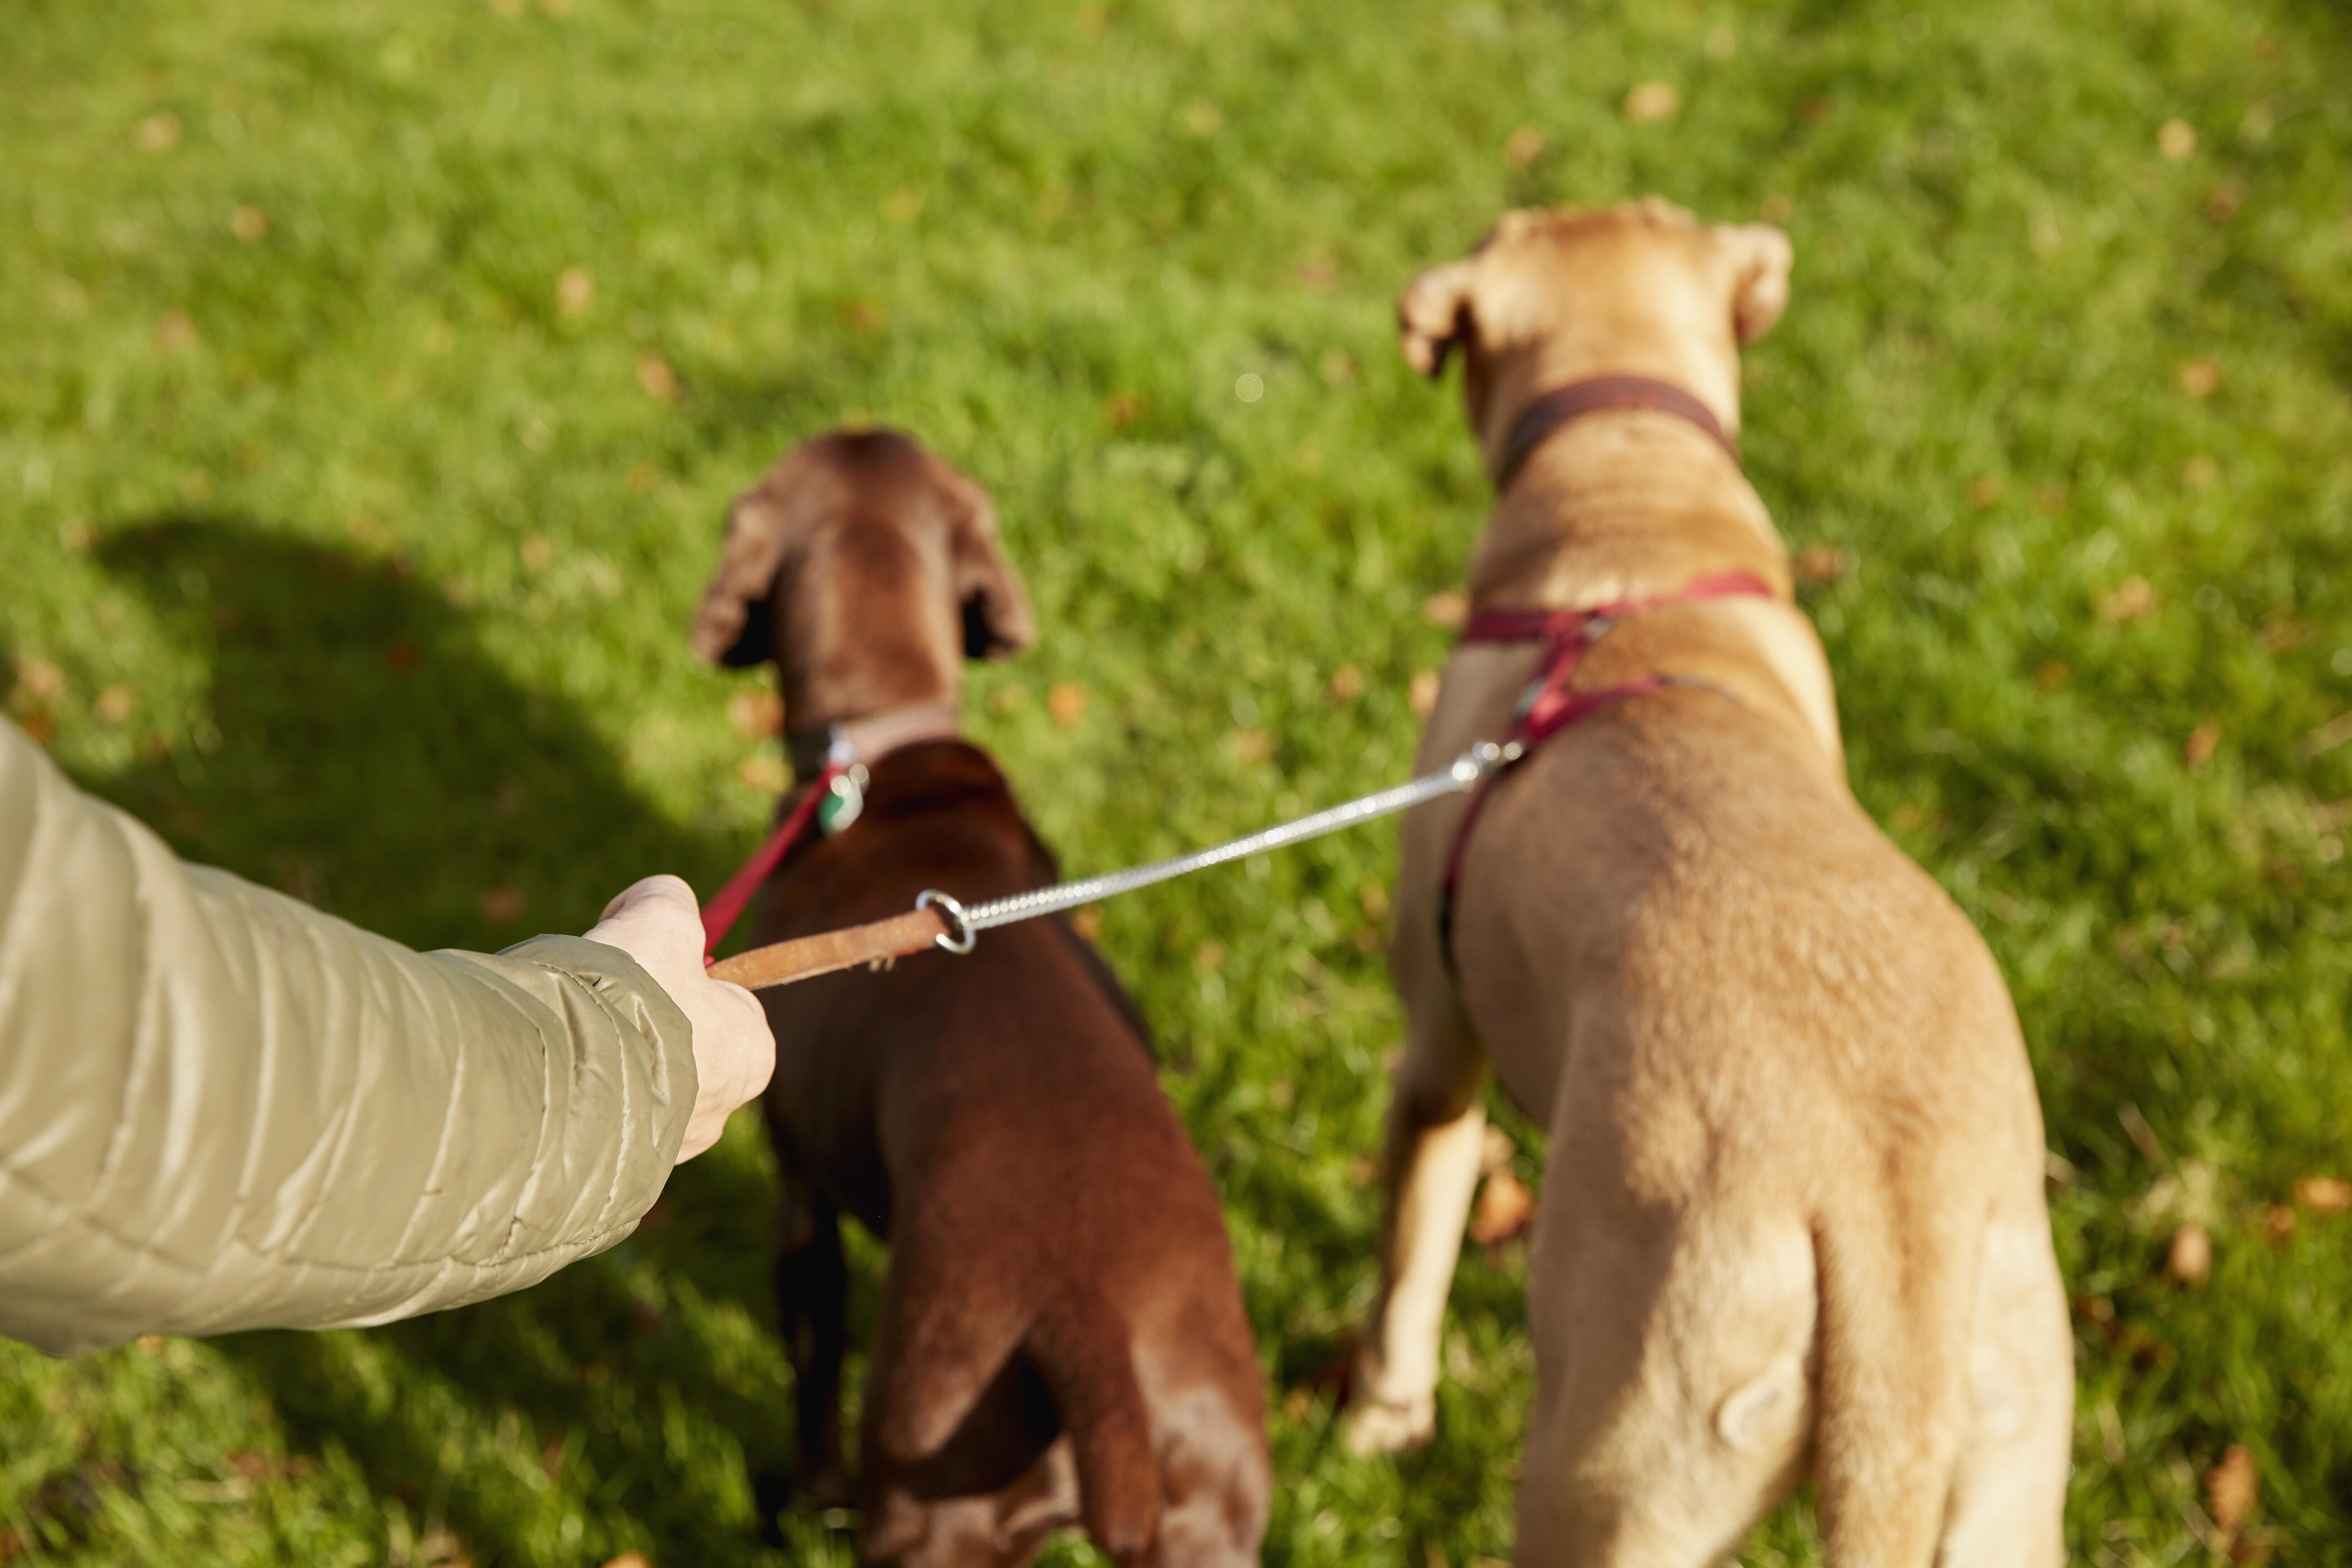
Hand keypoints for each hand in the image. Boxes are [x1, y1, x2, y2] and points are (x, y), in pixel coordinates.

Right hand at [585, 874, 774, 1161]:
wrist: (562, 1081)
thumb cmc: (629, 995)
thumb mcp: (658, 917)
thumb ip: (666, 898)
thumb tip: (647, 901)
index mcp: (750, 1054)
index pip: (730, 1005)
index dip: (682, 975)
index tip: (645, 965)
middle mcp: (718, 1112)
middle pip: (679, 1046)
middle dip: (639, 1018)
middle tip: (597, 997)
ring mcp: (666, 1150)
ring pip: (634, 1085)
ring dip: (603, 1055)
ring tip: (566, 1034)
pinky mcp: (612, 1172)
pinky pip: (596, 1121)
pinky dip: (574, 1095)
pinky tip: (550, 1074)